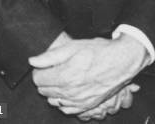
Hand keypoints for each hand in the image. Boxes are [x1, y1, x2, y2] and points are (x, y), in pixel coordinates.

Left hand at [29, 34, 148, 114]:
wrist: (121, 62)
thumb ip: (51, 55)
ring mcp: (78, 101)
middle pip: (44, 90)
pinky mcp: (86, 106)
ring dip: (54, 89)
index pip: (38, 79)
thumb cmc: (100, 51)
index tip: (47, 64)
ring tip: (65, 77)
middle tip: (57, 68)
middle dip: (47, 79)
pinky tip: (70, 89)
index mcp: (65, 76)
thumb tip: (33, 60)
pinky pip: (66, 108)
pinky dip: (64, 100)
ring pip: (53, 100)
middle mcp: (70, 92)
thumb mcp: (74, 46)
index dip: (40, 69)